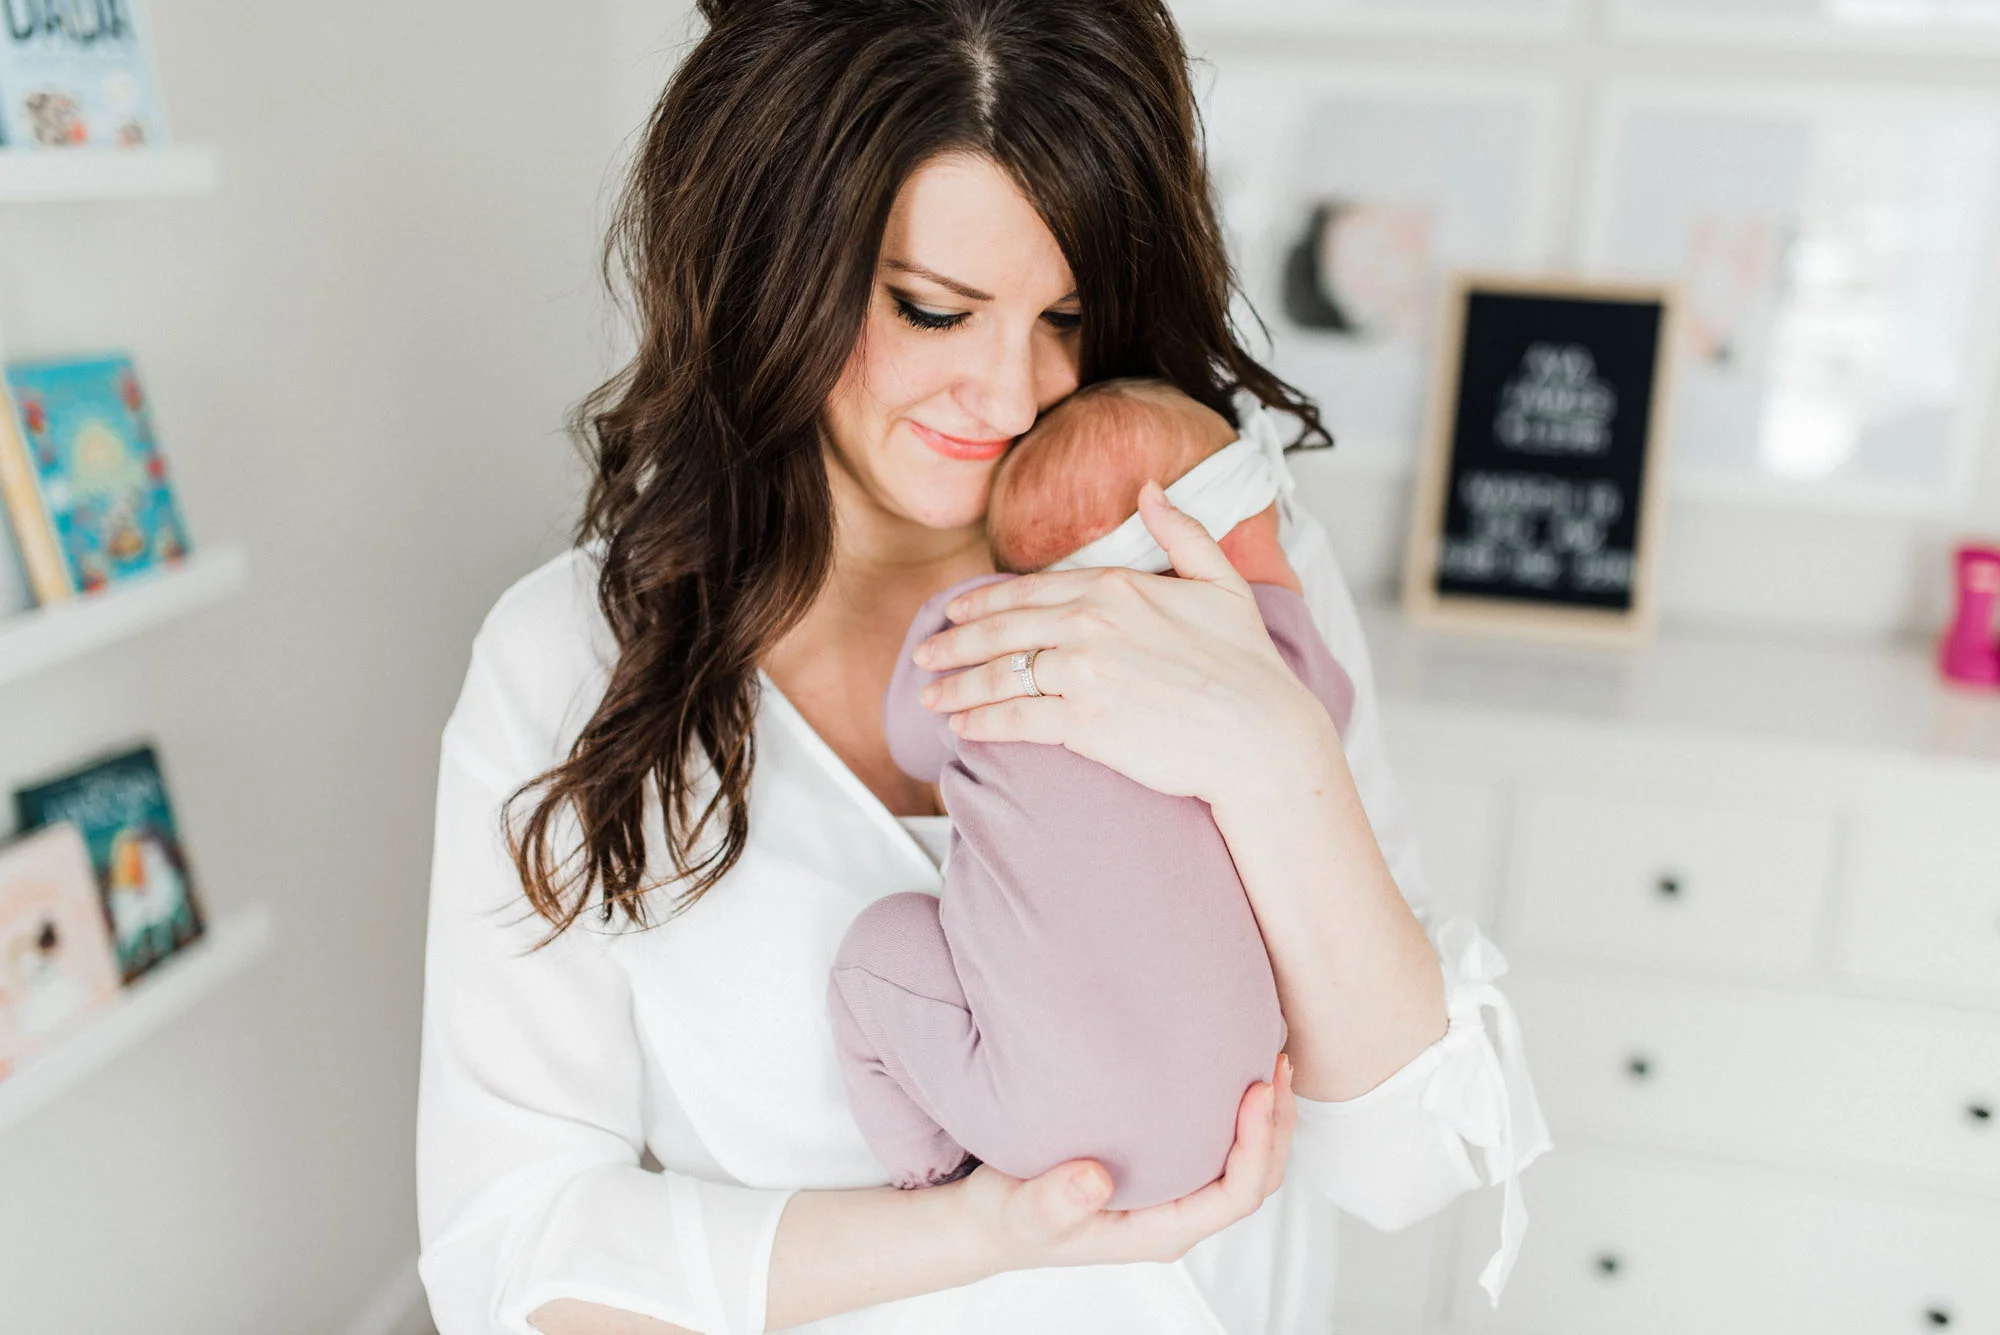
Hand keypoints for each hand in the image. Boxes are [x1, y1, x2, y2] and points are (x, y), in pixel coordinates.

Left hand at [914, 483, 1332, 806]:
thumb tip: (1151, 488)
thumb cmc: (1248, 665)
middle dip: (953, 643)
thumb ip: (1182, 532)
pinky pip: (1014, 720)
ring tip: (930, 697)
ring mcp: (1083, 673)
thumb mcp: (1222, 583)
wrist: (1261, 734)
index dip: (983, 602)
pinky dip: (981, 724)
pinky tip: (962, 729)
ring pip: (998, 675)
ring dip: (955, 688)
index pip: (1028, 591)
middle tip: (925, 654)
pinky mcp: (1082, 723)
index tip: (954, 612)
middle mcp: (1091, 623)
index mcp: (1116, 586)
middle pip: (1001, 631)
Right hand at [955, 1054, 1296, 1271]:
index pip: (1234, 1196)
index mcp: (1160, 1232)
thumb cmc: (1010, 1219)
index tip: (1254, 1092)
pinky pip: (1219, 1146)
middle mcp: (1178, 1215)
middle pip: (1256, 1178)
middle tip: (1276, 1062)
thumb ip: (1055, 1201)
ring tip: (1268, 1058)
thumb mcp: (1022, 1211)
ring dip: (1265, 1115)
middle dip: (1276, 1123)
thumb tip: (1093, 1179)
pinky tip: (1228, 1069)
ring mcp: (1175, 1195)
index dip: (1256, 1145)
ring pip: (1245, 1162)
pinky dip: (1237, 1111)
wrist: (993, 1219)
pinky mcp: (1166, 1171)